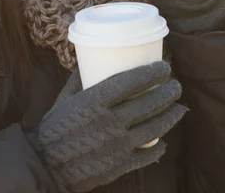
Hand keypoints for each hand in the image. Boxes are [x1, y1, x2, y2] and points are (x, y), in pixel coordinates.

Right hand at [28, 61, 186, 192]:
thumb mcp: (65, 98)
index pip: (131, 82)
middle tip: (176, 86)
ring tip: (179, 107)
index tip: (164, 68)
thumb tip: (93, 58)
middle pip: (148, 103)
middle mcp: (108, 121)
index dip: (152, 73)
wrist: (46, 165)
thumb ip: (80, 79)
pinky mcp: (120, 165)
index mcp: (93, 101)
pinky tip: (163, 140)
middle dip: (168, 92)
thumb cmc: (55, 127)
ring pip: (154, 127)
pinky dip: (159, 147)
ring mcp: (117, 145)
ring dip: (171, 115)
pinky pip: (147, 154)